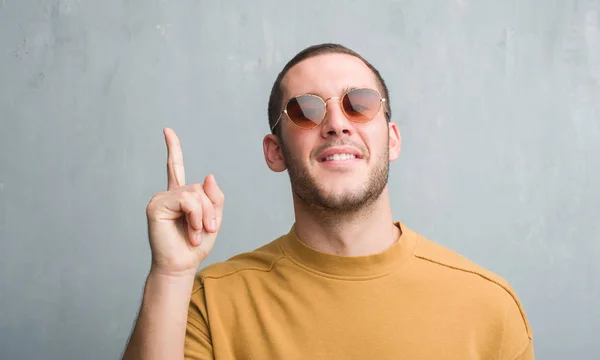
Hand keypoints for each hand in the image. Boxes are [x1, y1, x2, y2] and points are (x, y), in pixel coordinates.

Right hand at [145, 128, 223, 276]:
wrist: (182, 265)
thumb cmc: (194, 246)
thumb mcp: (213, 219)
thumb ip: (214, 197)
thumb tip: (207, 175)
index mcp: (180, 196)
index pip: (175, 167)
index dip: (173, 148)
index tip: (167, 130)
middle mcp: (168, 194)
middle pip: (199, 187)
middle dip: (209, 210)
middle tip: (206, 229)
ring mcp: (161, 199)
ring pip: (195, 193)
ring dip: (202, 216)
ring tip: (196, 233)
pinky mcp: (156, 206)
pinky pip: (187, 200)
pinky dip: (195, 216)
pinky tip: (190, 231)